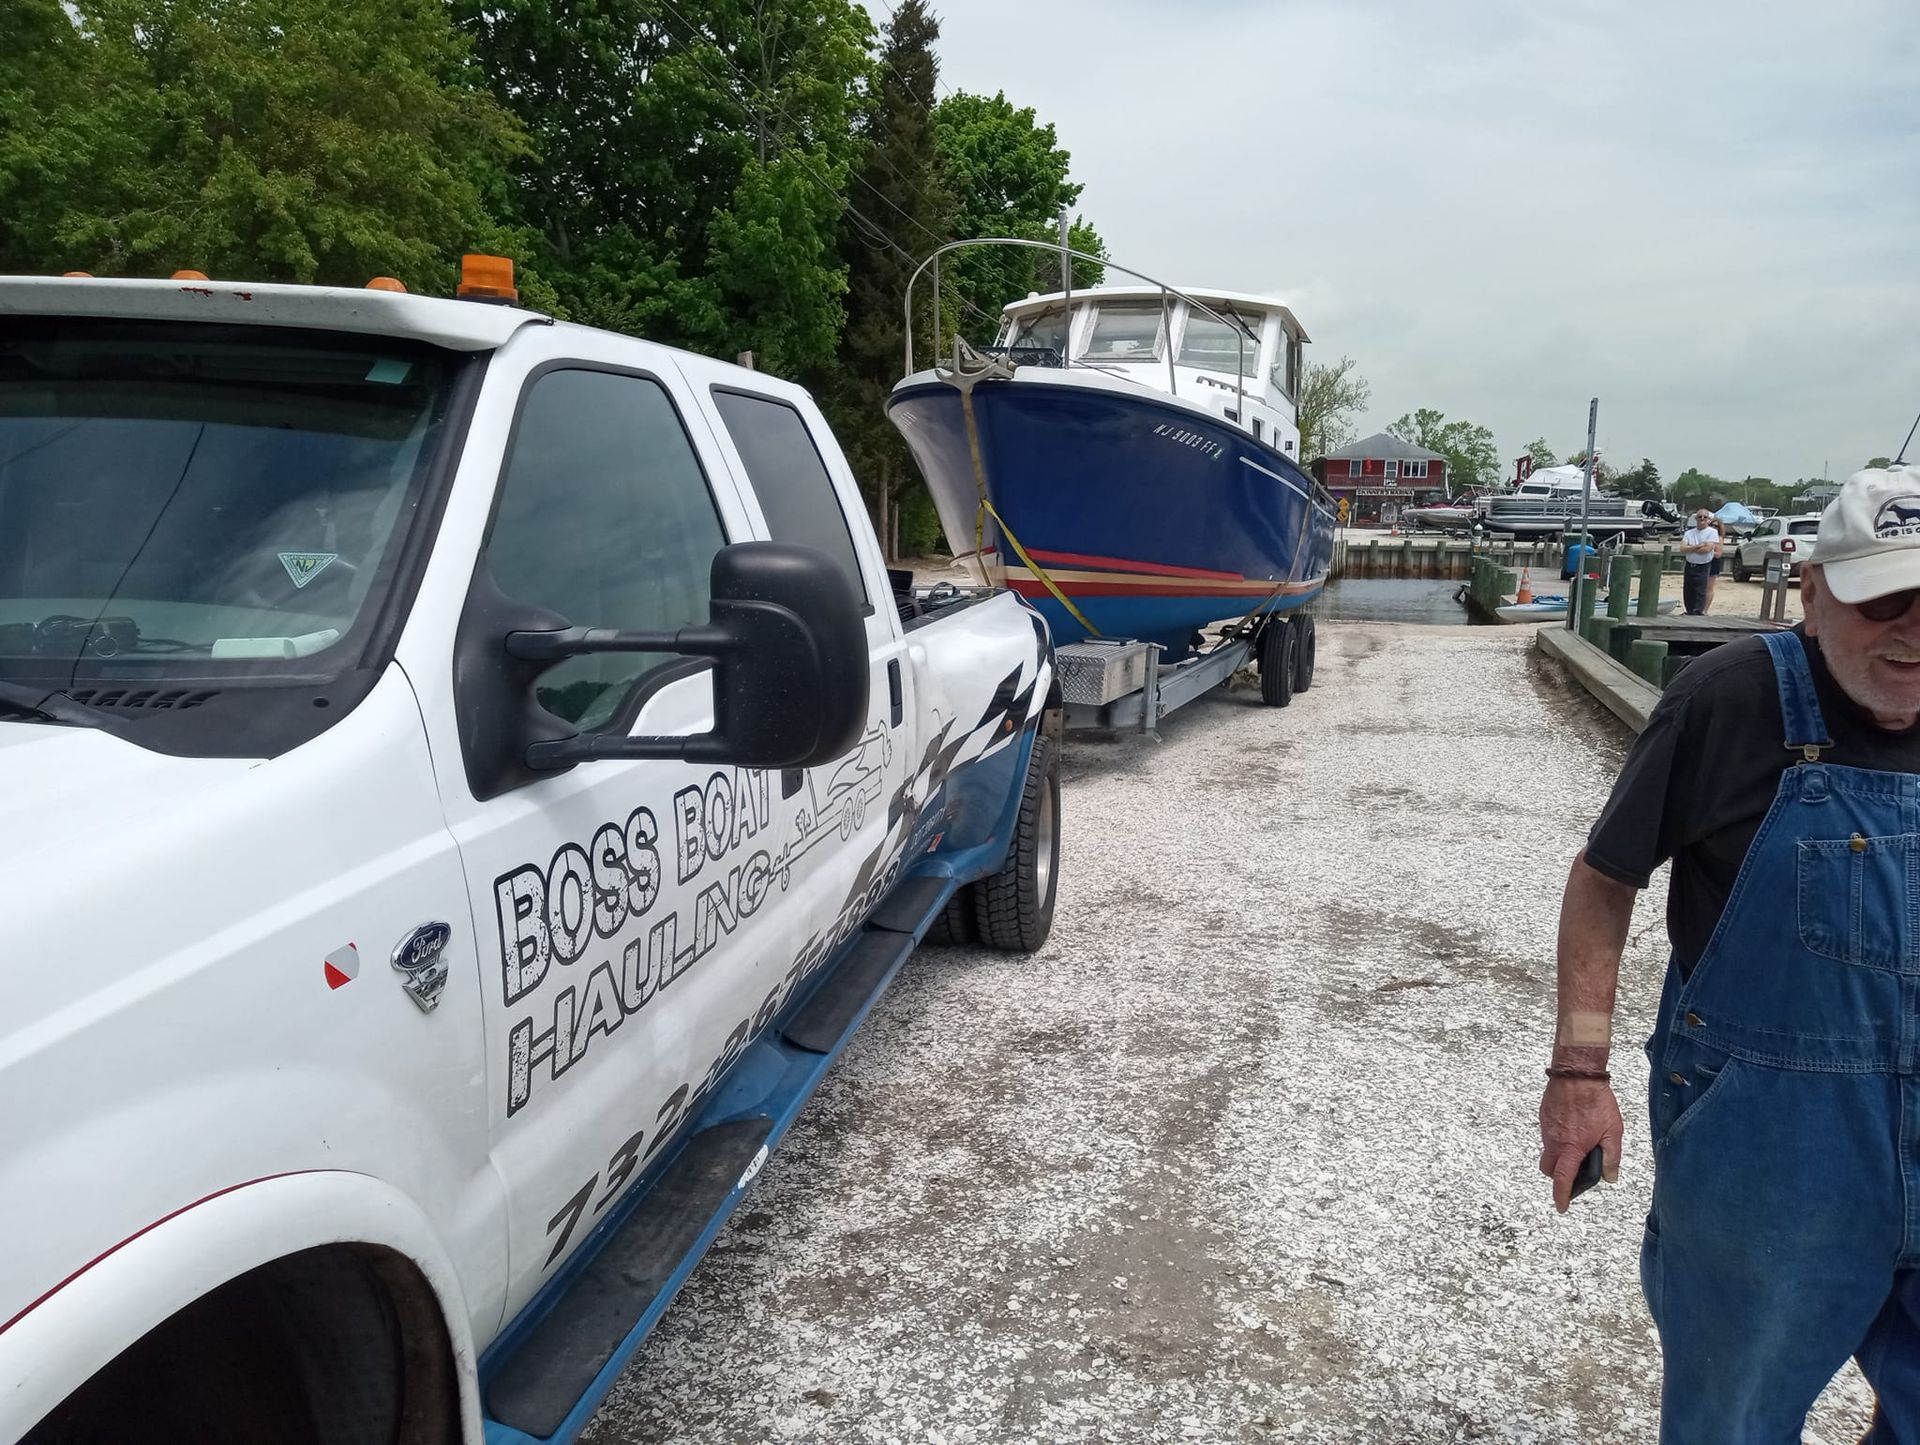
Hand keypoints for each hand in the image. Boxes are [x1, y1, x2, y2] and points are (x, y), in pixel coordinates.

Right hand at [1538, 1077, 1623, 1212]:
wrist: (1576, 1074)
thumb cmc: (1596, 1101)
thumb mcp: (1613, 1132)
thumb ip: (1612, 1157)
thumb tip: (1610, 1176)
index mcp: (1571, 1148)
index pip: (1562, 1179)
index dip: (1561, 1195)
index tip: (1562, 1206)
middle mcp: (1554, 1141)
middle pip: (1548, 1168)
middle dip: (1557, 1175)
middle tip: (1573, 1171)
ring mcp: (1547, 1128)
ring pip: (1548, 1150)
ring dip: (1560, 1153)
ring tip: (1580, 1141)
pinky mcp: (1545, 1116)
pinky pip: (1549, 1134)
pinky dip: (1558, 1137)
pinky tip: (1574, 1126)